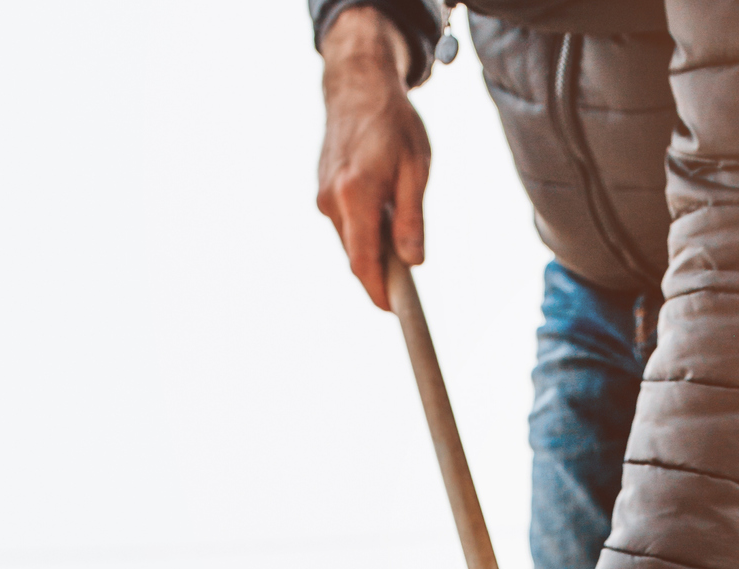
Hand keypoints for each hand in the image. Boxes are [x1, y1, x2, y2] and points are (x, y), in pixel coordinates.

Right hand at [317, 7, 428, 308]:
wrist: (357, 84)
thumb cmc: (394, 122)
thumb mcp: (416, 169)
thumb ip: (412, 218)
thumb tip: (413, 262)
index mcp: (356, 195)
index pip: (365, 264)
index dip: (380, 294)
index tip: (396, 313)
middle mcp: (332, 201)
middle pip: (358, 259)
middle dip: (383, 273)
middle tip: (411, 275)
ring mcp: (323, 198)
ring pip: (352, 244)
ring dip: (376, 247)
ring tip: (399, 220)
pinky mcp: (322, 194)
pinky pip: (347, 226)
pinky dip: (366, 230)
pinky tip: (383, 207)